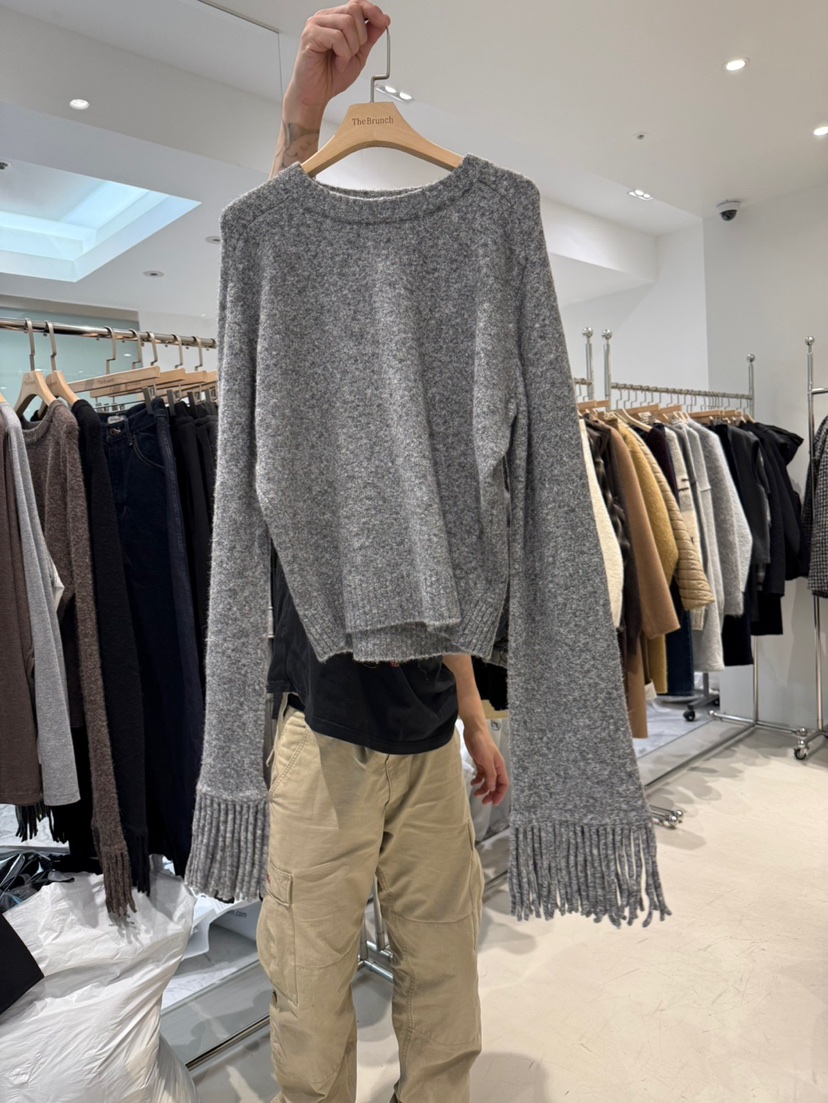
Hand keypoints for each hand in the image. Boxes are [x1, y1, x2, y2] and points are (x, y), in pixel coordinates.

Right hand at [284, 2, 389, 123]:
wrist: (315, 94)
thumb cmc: (331, 76)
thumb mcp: (359, 55)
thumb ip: (370, 36)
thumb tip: (383, 20)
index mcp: (335, 19)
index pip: (357, 4)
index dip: (372, 11)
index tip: (383, 22)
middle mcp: (324, 18)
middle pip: (354, 10)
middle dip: (361, 35)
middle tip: (353, 53)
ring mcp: (315, 25)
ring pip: (347, 23)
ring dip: (351, 47)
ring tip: (343, 60)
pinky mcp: (310, 35)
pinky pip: (337, 38)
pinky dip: (343, 54)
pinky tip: (338, 63)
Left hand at [463, 723, 509, 806]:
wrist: (474, 731)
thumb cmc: (482, 744)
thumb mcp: (486, 761)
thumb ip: (490, 775)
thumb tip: (493, 788)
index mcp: (500, 767)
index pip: (503, 784)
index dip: (500, 794)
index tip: (494, 803)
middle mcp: (495, 767)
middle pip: (496, 784)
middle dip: (491, 794)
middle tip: (484, 802)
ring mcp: (487, 765)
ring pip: (488, 781)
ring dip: (483, 789)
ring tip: (476, 794)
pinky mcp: (480, 762)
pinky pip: (481, 775)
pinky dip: (477, 781)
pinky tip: (472, 783)